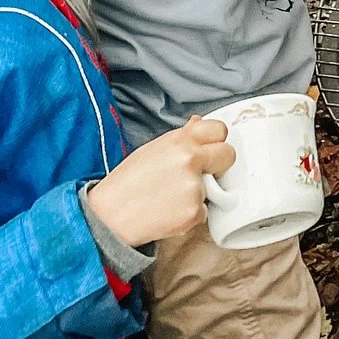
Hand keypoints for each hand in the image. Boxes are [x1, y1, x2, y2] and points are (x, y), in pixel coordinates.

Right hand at [88, 117, 233, 247]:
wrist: (110, 216)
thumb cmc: (128, 182)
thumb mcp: (152, 150)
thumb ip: (181, 137)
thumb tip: (199, 122)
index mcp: (180, 141)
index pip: (219, 130)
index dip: (216, 140)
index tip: (210, 149)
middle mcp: (191, 160)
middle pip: (229, 155)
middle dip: (219, 164)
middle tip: (201, 173)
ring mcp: (194, 187)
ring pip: (213, 188)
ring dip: (197, 193)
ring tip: (169, 197)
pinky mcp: (194, 212)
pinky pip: (203, 212)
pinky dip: (190, 214)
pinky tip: (169, 212)